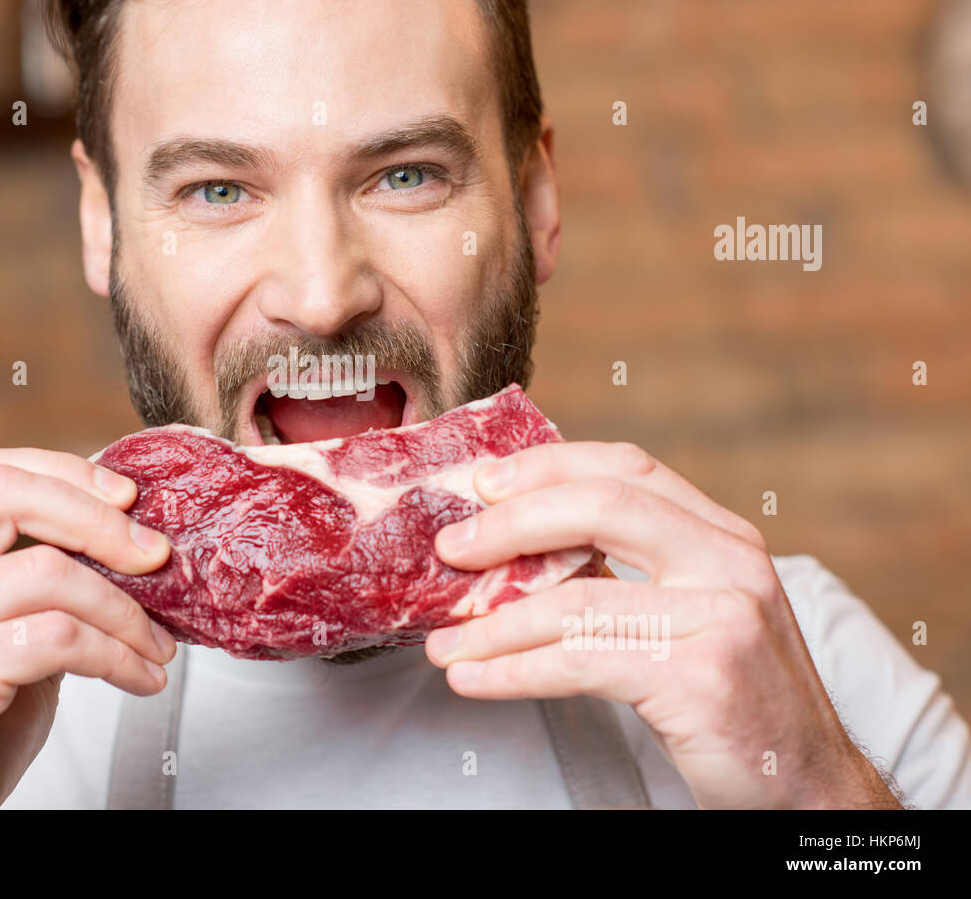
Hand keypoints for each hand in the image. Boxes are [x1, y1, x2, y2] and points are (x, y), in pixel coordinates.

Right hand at [0, 447, 175, 808]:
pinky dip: (117, 656)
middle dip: (100, 520)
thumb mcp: (0, 642)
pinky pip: (58, 639)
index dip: (66, 473)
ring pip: (48, 572)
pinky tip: (138, 679)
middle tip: (155, 556)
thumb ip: (39, 593)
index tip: (127, 498)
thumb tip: (126, 552)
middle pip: (9, 494)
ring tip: (156, 647)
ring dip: (125, 611)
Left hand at [427, 441, 899, 808]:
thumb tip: (517, 554)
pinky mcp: (701, 677)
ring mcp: (722, 617)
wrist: (810, 788)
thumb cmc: (737, 702)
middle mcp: (730, 562)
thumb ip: (631, 572)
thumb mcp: (695, 615)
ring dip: (493, 624)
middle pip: (600, 508)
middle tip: (451, 547)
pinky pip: (580, 662)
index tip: (483, 481)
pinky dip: (514, 670)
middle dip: (509, 524)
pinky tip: (476, 678)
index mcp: (723, 536)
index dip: (547, 467)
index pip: (626, 468)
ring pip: (578, 598)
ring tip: (445, 643)